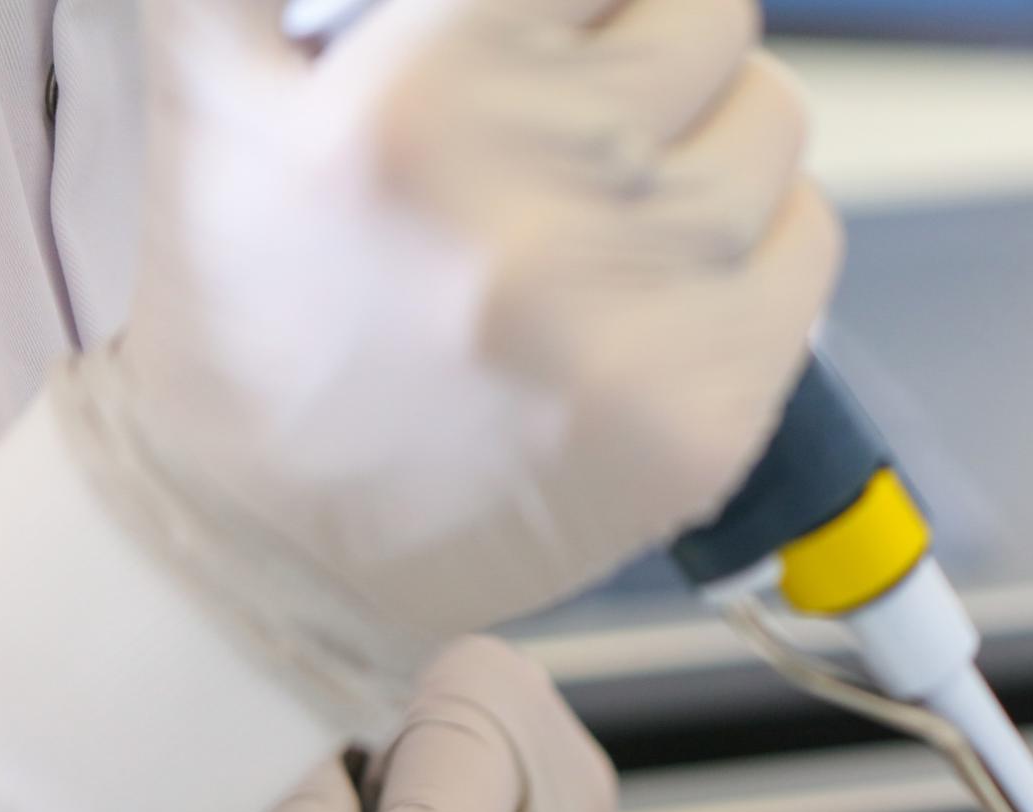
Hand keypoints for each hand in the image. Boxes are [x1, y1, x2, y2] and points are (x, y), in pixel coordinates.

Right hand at [109, 0, 837, 641]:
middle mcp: (546, 200)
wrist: (270, 538)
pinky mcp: (709, 412)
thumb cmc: (256, 291)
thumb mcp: (221, 64)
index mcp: (426, 89)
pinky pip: (811, 247)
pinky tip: (655, 281)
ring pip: (777, 125)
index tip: (583, 13)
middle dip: (660, 33)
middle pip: (715, 12)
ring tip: (612, 194)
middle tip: (589, 90)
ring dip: (714, 134)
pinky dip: (757, 245)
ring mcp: (642, 317)